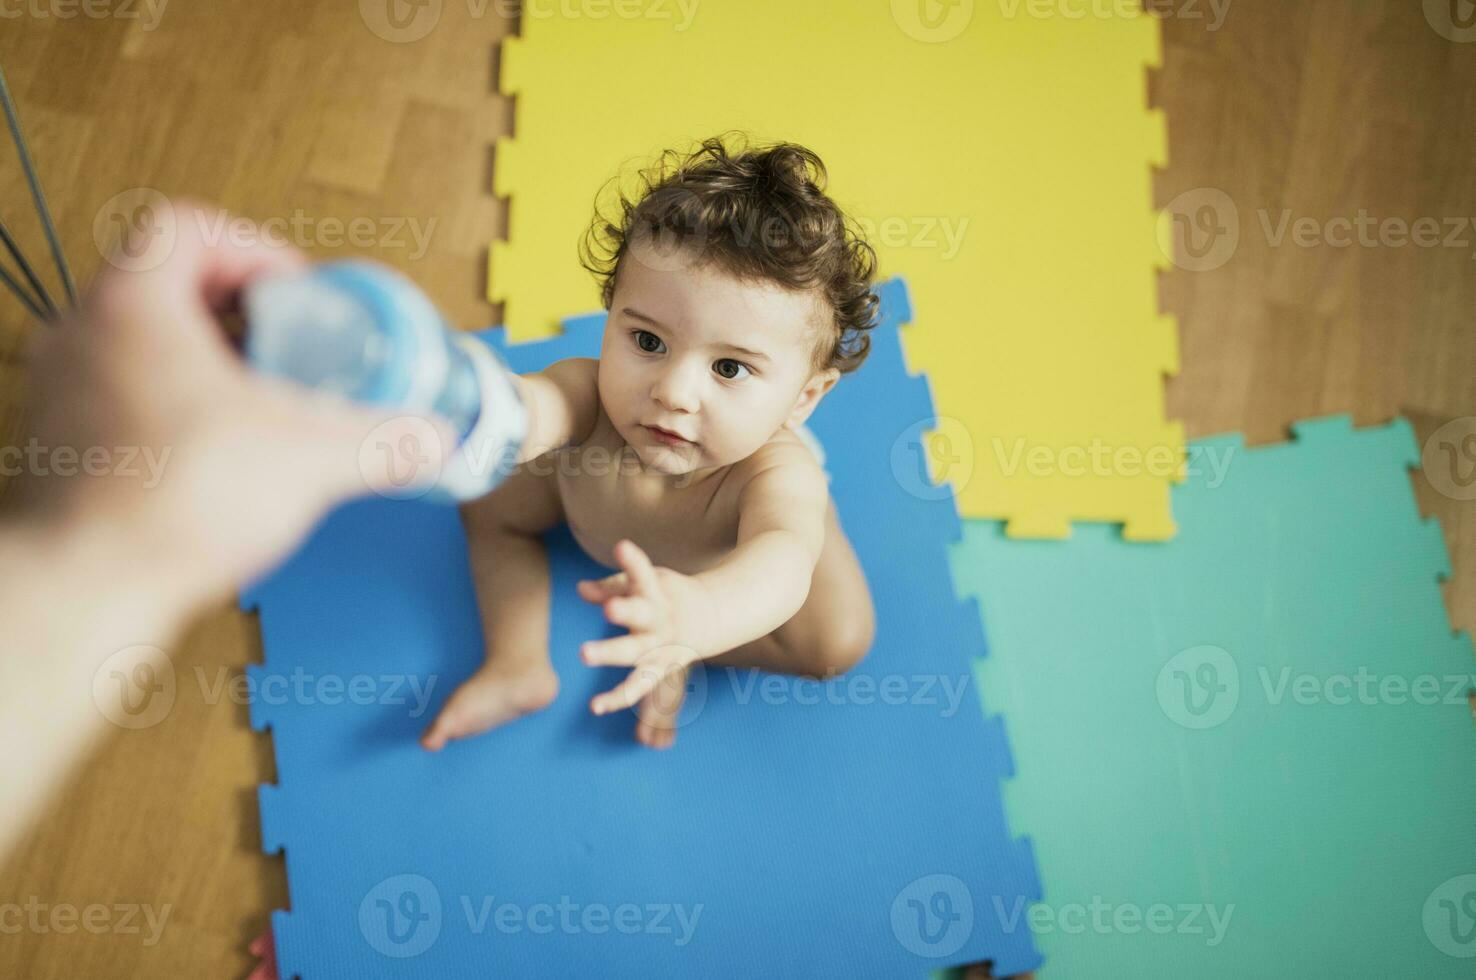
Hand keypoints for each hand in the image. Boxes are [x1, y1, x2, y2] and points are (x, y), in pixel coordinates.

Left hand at [5, 199, 452, 615]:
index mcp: (131, 306)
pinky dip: (180, 407)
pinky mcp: (65, 443)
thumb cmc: (168, 506)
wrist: (86, 591)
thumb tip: (434, 438)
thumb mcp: (308, 459)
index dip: (252, 249)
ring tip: (266, 403)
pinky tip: (226, 454)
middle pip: (168, 283)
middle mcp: (83, 335)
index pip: (185, 227)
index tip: (296, 296)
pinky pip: (128, 395)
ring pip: (145, 342)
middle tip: (294, 348)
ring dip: (210, 361)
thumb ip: (382, 441)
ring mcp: (64, 389)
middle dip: (242, 312)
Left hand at [576, 539, 709, 715]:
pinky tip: (595, 706)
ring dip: (612, 653)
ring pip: (637, 654)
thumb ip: (613, 585)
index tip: (622, 547)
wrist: (712, 617)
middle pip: (643, 615)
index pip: (644, 573)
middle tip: (609, 609)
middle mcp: (661, 619)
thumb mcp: (645, 583)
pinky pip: (638, 687)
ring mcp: (662, 647)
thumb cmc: (665, 595)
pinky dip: (617, 698)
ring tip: (584, 652)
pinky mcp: (659, 670)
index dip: (633, 560)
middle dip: (625, 611)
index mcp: (658, 591)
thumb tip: (580, 589)